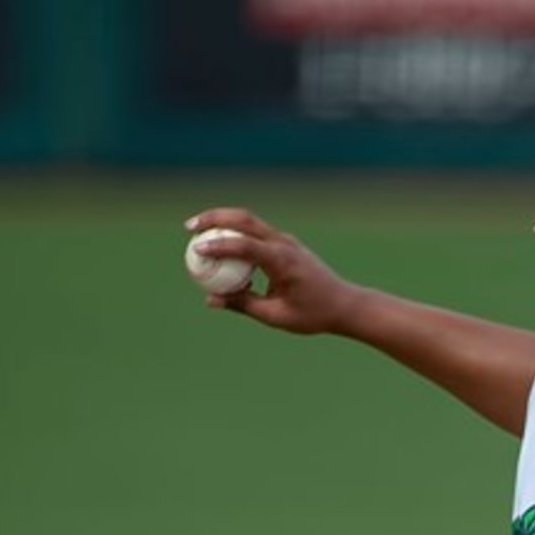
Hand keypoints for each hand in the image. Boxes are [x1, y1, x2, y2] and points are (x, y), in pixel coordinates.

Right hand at [185, 208, 362, 334]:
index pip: (246, 245)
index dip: (219, 246)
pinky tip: (219, 246)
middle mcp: (284, 244)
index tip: (197, 249)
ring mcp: (286, 241)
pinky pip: (256, 233)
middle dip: (215, 218)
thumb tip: (211, 299)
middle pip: (245, 219)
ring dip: (223, 221)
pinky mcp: (285, 244)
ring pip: (250, 221)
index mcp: (283, 261)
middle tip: (189, 227)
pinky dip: (236, 234)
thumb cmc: (313, 313)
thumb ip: (243, 305)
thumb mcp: (275, 315)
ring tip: (197, 231)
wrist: (344, 304)